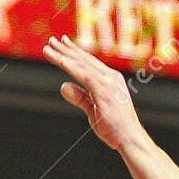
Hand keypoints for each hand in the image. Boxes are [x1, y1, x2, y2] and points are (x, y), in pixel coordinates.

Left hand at [43, 34, 144, 150]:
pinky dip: (73, 68)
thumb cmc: (114, 127)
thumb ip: (79, 97)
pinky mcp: (104, 91)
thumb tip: (63, 86)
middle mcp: (110, 77)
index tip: (62, 43)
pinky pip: (85, 76)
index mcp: (110, 79)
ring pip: (81, 65)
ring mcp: (108, 83)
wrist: (130, 138)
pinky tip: (62, 61)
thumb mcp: (93, 109)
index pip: (88, 63)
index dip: (74, 53)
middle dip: (66, 49)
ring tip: (48, 48)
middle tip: (50, 40)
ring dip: (64, 56)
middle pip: (83, 60)